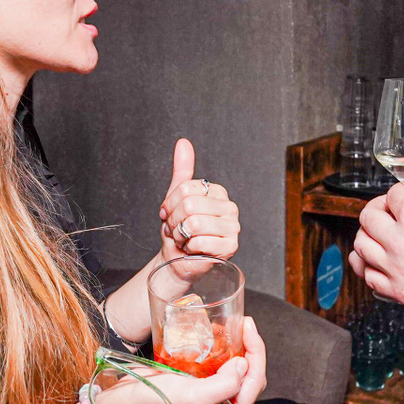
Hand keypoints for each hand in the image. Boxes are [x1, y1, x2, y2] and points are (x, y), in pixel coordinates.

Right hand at [100, 317, 267, 403]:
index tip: (248, 327)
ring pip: (235, 370)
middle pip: (248, 376)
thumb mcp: (190, 397)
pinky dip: (222, 350)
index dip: (256, 352)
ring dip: (238, 347)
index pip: (253, 383)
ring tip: (233, 326)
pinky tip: (218, 336)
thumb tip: (242, 366)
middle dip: (249, 348)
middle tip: (242, 323)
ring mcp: (209, 399)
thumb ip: (223, 386)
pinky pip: (218, 367)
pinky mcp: (197, 387)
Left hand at [158, 138, 239, 261]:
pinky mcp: (231, 246)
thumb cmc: (179, 230)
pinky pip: (199, 241)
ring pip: (193, 223)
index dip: (170, 204)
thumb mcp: (176, 197)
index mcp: (217, 192)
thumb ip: (182, 170)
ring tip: (185, 238)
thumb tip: (183, 143)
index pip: (185, 188)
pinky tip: (193, 249)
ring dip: (181, 235)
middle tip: (177, 229)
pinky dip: (189, 248)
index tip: (170, 214)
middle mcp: (229, 207)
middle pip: (189, 205)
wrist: (177, 260)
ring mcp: (233, 227)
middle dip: (174, 221)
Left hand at [349, 182, 403, 321]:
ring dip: (367, 236)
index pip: (393, 195)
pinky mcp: (398, 291)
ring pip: (361, 245)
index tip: (402, 197)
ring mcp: (395, 267)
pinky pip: (368, 276)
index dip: (399, 193)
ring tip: (377, 235)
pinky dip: (368, 266)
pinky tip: (376, 262)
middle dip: (376, 209)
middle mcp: (400, 240)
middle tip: (386, 212)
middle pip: (368, 217)